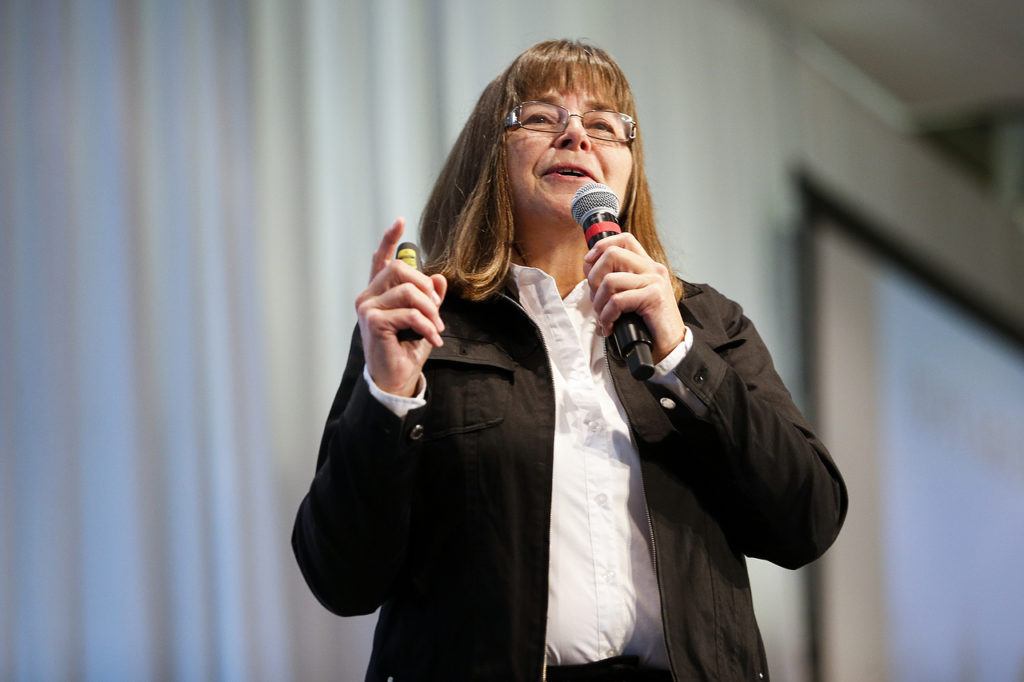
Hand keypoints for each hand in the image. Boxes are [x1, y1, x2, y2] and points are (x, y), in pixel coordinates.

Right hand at [356, 218, 447, 396]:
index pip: (381, 259)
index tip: (401, 221)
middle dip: (426, 287)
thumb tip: (440, 278)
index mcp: (379, 293)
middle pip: (401, 269)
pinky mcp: (372, 322)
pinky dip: (426, 326)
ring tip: (436, 329)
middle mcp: (368, 296)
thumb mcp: (425, 320)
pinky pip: (409, 313)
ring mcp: (367, 308)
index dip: (390, 239)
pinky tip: (433, 339)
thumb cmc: (406, 350)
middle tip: (437, 311)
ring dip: (430, 311)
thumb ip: (430, 299)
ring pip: (408, 291)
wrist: (396, 379)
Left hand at [583, 233, 685, 363]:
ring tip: (603, 318)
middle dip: (594, 277)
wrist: (670, 348)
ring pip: (610, 280)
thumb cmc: (648, 325)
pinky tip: (610, 327)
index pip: (623, 240)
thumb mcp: (631, 297)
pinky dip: (607, 316)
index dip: (601, 247)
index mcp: (647, 266)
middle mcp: (653, 269)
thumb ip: (617, 282)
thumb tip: (590, 271)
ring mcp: (655, 281)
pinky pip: (617, 301)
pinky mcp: (654, 297)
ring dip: (598, 303)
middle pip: (612, 254)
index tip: (589, 266)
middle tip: (596, 300)